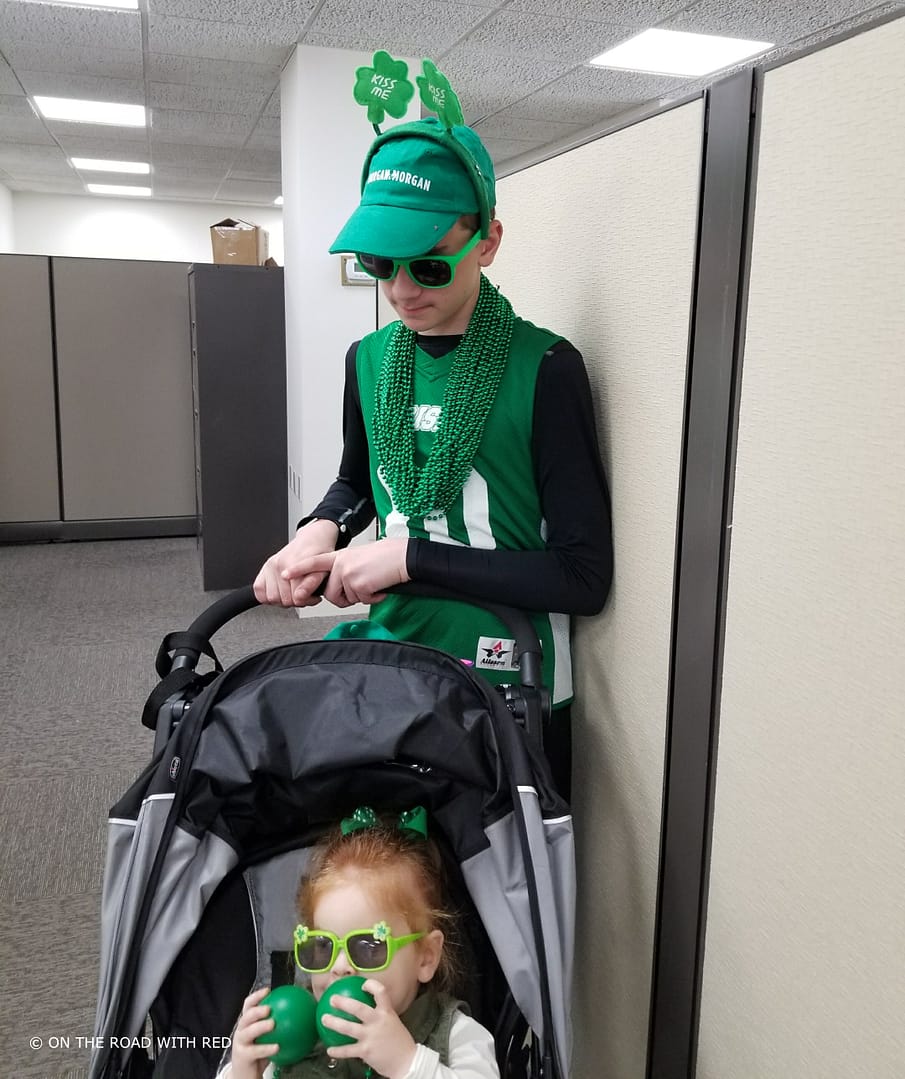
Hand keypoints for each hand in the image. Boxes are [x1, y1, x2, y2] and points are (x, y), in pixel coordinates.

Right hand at [228, 987, 276, 1078]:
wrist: (245, 1074)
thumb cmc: (258, 1052)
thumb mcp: (266, 1037)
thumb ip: (278, 1026)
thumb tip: (299, 1014)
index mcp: (247, 1023)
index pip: (248, 1005)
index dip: (256, 996)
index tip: (268, 990)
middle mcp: (241, 1030)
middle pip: (246, 1016)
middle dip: (257, 1010)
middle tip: (269, 1008)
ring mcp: (240, 1043)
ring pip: (248, 1031)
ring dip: (260, 1026)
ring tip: (273, 1024)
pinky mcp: (242, 1056)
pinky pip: (255, 1051)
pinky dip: (266, 1048)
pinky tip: (277, 1047)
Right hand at [253, 520, 339, 606]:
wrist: (312, 541)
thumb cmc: (319, 554)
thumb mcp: (323, 568)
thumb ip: (311, 583)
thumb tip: (299, 596)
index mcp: (293, 564)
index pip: (296, 598)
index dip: (308, 601)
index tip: (314, 597)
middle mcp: (278, 565)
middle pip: (284, 600)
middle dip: (297, 601)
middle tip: (305, 594)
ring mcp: (269, 567)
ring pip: (271, 598)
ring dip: (283, 600)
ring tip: (293, 593)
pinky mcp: (264, 569)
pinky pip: (259, 591)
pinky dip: (268, 596)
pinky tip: (281, 592)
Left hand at [284, 539, 408, 607]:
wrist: (402, 557)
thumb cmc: (385, 559)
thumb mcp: (358, 560)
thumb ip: (343, 571)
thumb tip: (339, 590)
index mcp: (340, 556)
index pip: (315, 561)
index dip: (299, 568)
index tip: (285, 573)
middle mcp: (341, 564)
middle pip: (330, 593)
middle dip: (345, 598)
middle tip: (363, 590)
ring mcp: (348, 573)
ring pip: (345, 599)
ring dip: (361, 597)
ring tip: (373, 585)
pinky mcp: (358, 583)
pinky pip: (361, 601)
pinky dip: (373, 598)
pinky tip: (380, 587)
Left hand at [320, 979, 416, 1078]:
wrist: (406, 1062)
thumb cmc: (399, 1040)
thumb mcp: (393, 1021)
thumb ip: (381, 1014)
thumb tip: (366, 1007)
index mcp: (387, 1012)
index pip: (381, 992)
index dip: (371, 985)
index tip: (362, 984)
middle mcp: (378, 1021)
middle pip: (359, 1008)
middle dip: (343, 1002)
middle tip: (332, 999)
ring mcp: (371, 1036)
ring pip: (348, 1028)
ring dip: (334, 1023)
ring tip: (323, 1019)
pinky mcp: (366, 1051)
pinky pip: (348, 1050)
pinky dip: (337, 1051)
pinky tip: (329, 1050)